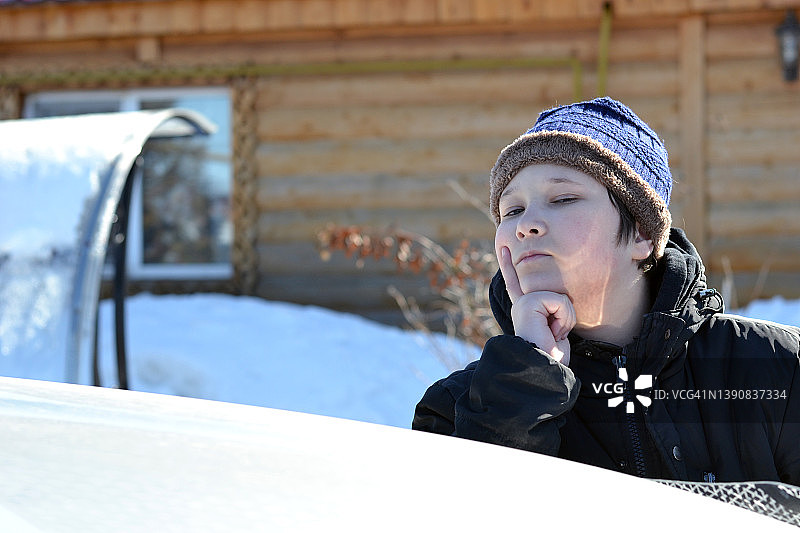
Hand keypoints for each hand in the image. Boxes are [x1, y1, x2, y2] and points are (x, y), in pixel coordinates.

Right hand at [499, 247, 575, 364]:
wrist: (543, 368)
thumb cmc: (551, 356)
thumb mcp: (554, 331)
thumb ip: (553, 313)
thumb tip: (560, 308)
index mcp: (523, 310)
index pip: (518, 283)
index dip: (509, 266)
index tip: (505, 248)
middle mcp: (520, 304)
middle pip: (552, 293)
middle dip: (565, 317)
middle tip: (555, 336)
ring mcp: (522, 302)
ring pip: (560, 298)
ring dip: (565, 319)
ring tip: (553, 335)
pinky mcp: (527, 303)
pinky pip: (559, 301)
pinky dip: (563, 318)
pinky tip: (552, 332)